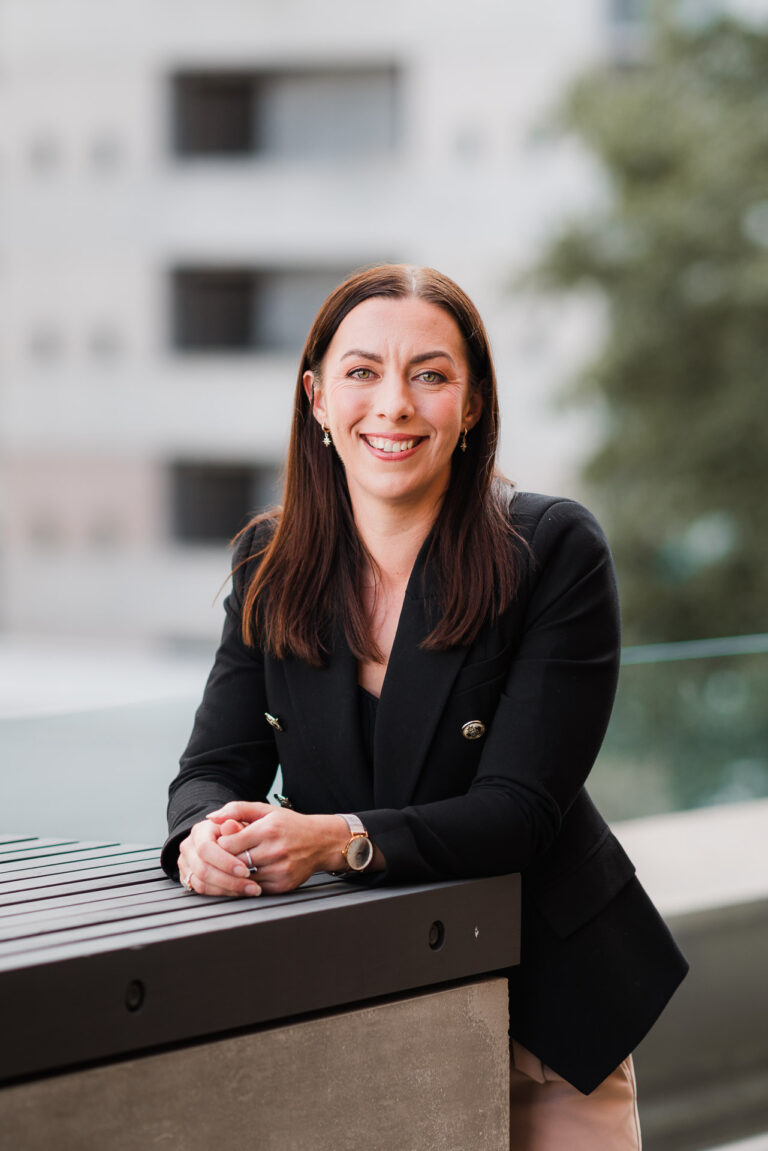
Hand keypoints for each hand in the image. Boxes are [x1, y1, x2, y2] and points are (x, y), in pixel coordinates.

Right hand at [177, 816, 261, 897]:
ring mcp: (186, 863)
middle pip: (202, 869)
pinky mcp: (187, 877)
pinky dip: (222, 893)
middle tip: (252, 886)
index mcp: (199, 831)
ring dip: (228, 889)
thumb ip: (236, 818)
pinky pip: (202, 890)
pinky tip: (239, 891)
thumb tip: (230, 825)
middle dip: (230, 880)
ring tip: (250, 890)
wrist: (223, 839)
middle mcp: (188, 847)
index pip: (206, 848)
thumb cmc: (235, 830)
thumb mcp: (239, 821)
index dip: (225, 862)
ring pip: (201, 883)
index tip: (246, 871)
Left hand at [206, 801, 348, 894]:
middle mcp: (275, 850)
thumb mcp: (265, 810)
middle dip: (227, 860)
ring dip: (238, 873)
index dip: (222, 844)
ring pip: (244, 878)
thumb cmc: (288, 824)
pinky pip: (256, 888)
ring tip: (241, 863)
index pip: (228, 844)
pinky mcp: (284, 885)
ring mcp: (280, 869)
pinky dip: (251, 882)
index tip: (224, 842)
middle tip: (229, 855)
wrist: (321, 841)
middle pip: (234, 862)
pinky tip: (254, 872)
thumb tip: (210, 817)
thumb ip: (236, 810)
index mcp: (267, 829)